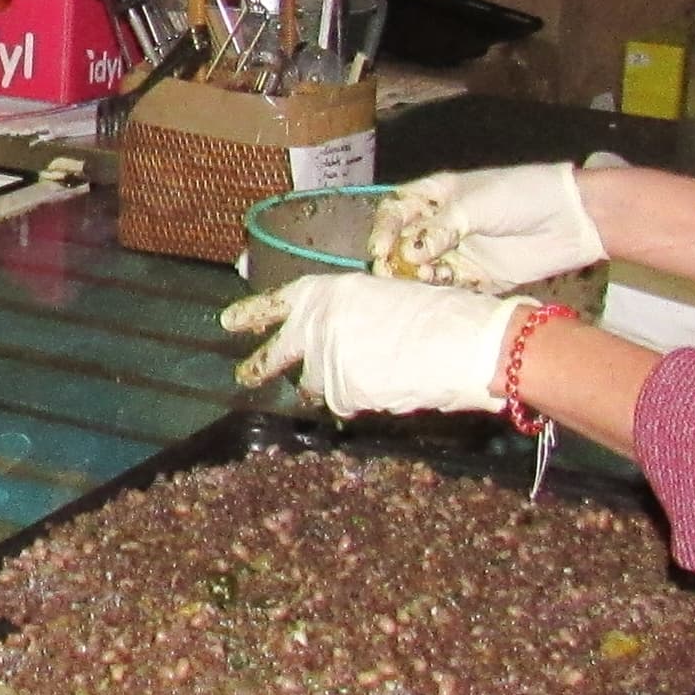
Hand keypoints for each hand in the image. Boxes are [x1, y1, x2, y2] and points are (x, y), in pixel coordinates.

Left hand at [221, 271, 527, 415]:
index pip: (277, 303)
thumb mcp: (385, 298)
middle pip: (279, 354)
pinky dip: (360, 401)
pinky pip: (345, 403)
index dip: (253, 313)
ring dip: (329, 387)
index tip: (228, 322)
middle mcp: (316, 324)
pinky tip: (388, 388)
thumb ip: (349, 317)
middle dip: (259, 366)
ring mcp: (326, 361)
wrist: (465, 342)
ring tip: (360, 380)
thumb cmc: (441, 314)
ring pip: (317, 385)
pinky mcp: (343, 392)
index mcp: (328, 291)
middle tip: (243, 376)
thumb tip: (338, 339)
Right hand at [367, 159, 618, 288]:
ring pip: (423, 269)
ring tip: (424, 279)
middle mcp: (443, 225)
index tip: (382, 249)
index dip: (384, 229)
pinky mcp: (478, 277)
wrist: (573, 219)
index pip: (397, 211)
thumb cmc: (521, 195)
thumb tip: (410, 253)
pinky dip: (440, 291)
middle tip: (392, 272)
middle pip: (405, 244)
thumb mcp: (476, 204)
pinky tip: (440, 291)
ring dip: (417, 276)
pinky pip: (450, 287)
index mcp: (438, 196)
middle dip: (396, 258)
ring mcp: (460, 252)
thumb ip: (440, 228)